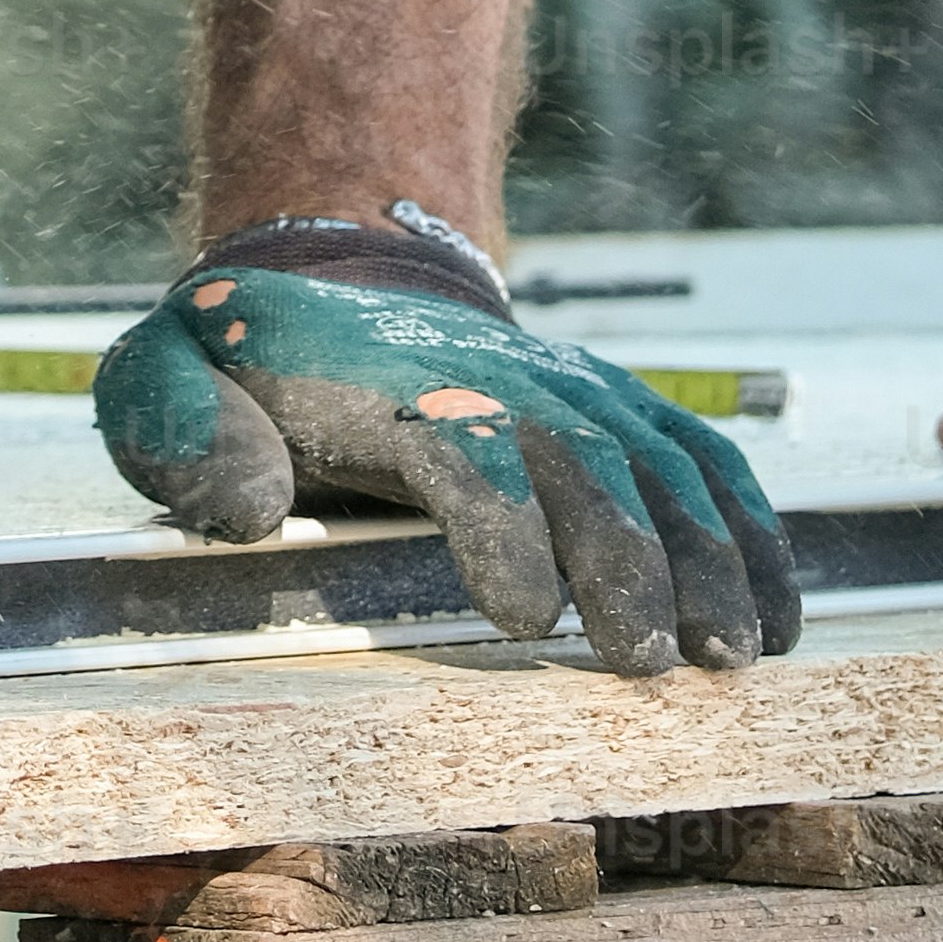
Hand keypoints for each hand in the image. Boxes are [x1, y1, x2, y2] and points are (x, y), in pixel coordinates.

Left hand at [94, 222, 801, 681]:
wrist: (331, 278)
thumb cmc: (235, 366)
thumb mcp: (161, 379)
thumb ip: (177, 433)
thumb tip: (252, 506)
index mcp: (384, 381)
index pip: (463, 441)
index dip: (502, 526)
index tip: (523, 623)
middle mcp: (497, 376)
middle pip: (585, 459)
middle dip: (629, 561)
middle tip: (654, 663)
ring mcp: (570, 387)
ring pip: (663, 462)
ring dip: (710, 557)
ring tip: (733, 655)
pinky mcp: (620, 408)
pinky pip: (704, 458)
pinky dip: (754, 530)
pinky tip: (781, 618)